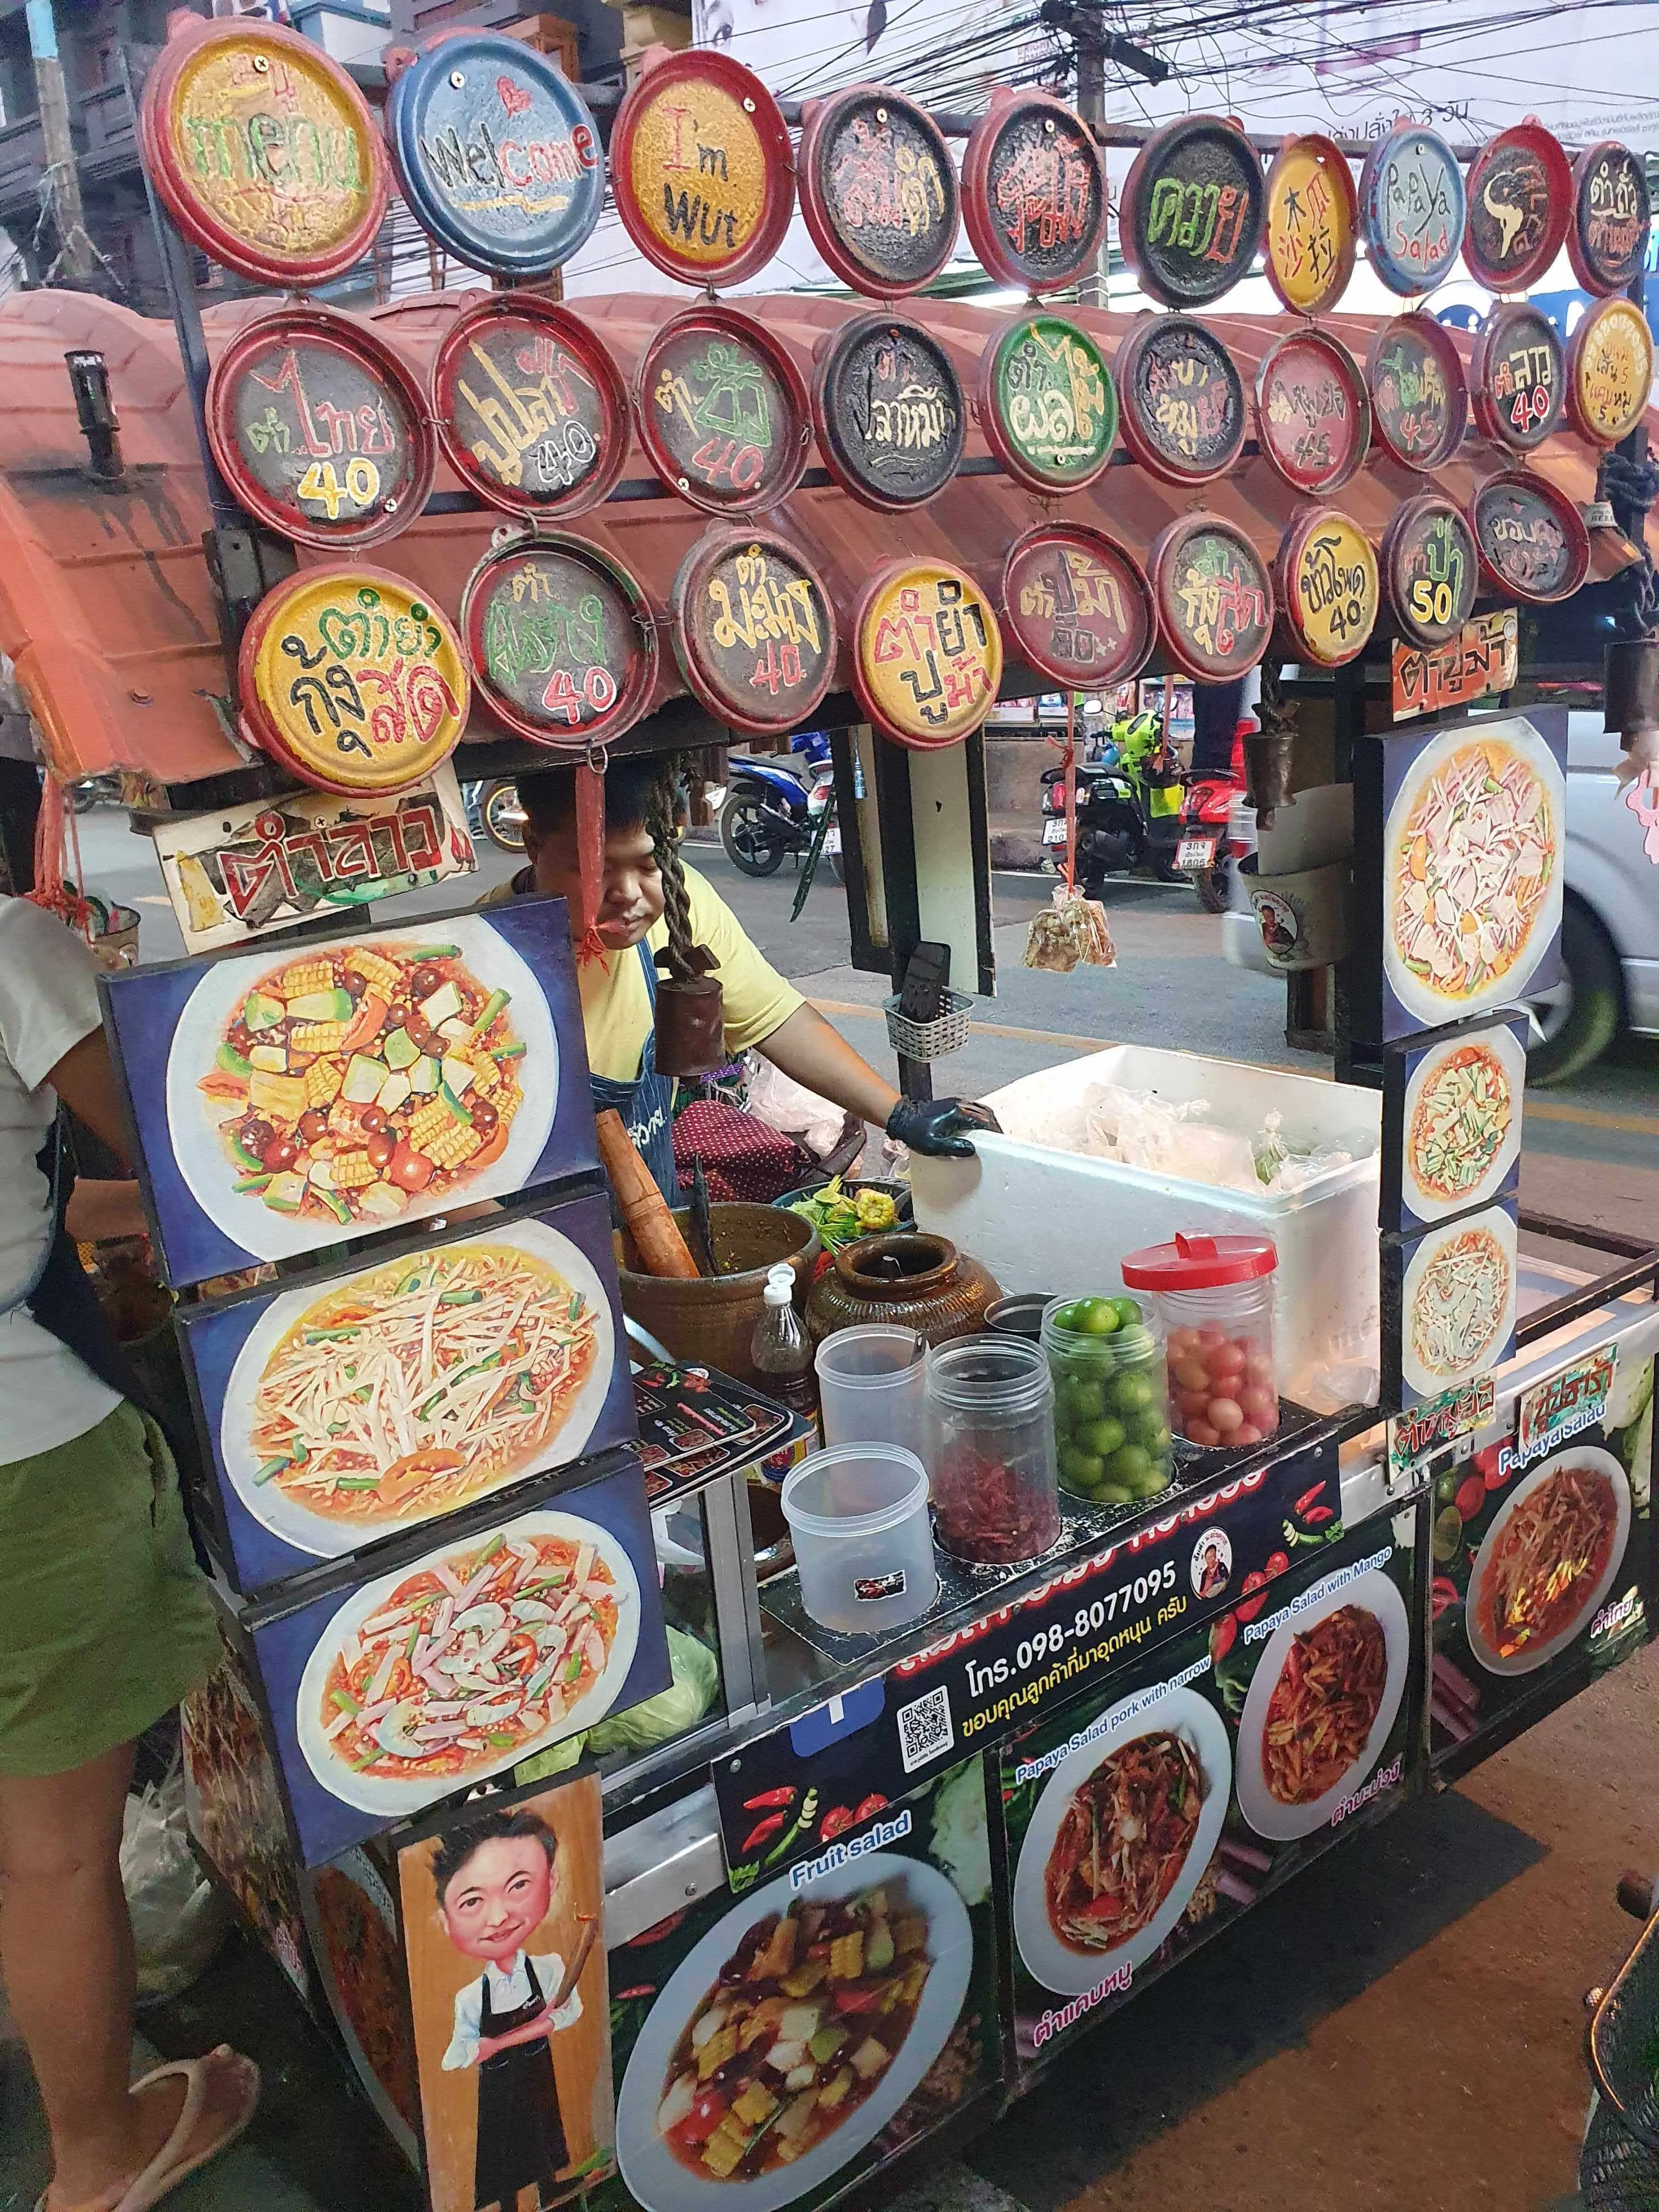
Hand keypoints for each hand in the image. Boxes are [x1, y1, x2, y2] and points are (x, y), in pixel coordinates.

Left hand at [885, 1097, 1000, 1158]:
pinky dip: (979, 1119)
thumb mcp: (933, 1145)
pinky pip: (972, 1110)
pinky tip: (978, 1129)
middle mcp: (959, 1105)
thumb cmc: (915, 1131)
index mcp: (957, 1114)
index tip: (1000, 1141)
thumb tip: (971, 1149)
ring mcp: (956, 1103)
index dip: (994, 1132)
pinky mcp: (952, 1105)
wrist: (902, 1118)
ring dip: (988, 1122)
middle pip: (986, 1114)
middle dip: (994, 1127)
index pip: (984, 1122)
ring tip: (991, 1136)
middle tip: (999, 1140)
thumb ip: (954, 1148)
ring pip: (980, 1110)